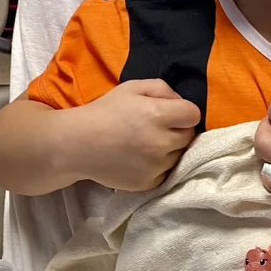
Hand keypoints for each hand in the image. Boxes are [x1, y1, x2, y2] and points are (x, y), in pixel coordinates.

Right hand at [67, 79, 199, 190]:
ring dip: (170, 149)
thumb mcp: (133, 87)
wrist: (76, 144)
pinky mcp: (148, 183)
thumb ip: (163, 89)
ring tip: (148, 143)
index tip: (172, 112)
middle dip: (179, 130)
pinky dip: (160, 166)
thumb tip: (181, 103)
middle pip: (189, 136)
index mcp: (158, 115)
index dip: (184, 112)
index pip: (193, 115)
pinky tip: (142, 157)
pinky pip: (167, 173)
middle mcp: (160, 142)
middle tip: (159, 127)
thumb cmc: (106, 111)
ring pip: (179, 155)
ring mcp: (154, 166)